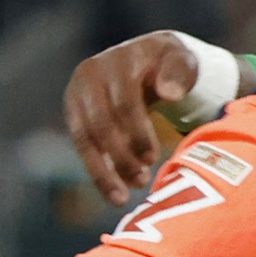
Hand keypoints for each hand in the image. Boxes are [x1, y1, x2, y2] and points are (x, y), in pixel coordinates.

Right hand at [64, 32, 208, 208]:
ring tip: (122, 198)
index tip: (153, 158)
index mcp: (119, 61)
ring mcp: (78, 92)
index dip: (137, 132)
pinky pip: (81, 145)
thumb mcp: (182, 60)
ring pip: (84, 137)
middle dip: (120, 156)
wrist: (148, 58)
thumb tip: (170, 93)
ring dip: (103, 171)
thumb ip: (179, 73)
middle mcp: (91, 73)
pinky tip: (111, 193)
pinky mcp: (74, 111)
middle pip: (101, 122)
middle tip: (142, 181)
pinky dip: (96, 171)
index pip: (124, 102)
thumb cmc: (170, 64)